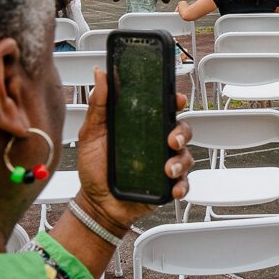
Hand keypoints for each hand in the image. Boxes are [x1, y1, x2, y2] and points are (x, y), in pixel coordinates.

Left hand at [75, 68, 192, 231]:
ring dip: (181, 160)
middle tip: (172, 140)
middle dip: (182, 132)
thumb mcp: (92, 133)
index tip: (175, 99)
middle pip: (182, 129)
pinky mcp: (167, 185)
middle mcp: (157, 143)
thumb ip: (98, 104)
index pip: (165, 108)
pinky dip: (182, 184)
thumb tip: (101, 74)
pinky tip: (174, 187)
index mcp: (143, 127)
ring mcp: (164, 163)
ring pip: (186, 155)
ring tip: (168, 169)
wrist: (95, 203)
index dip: (174, 101)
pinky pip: (183, 182)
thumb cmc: (94, 167)